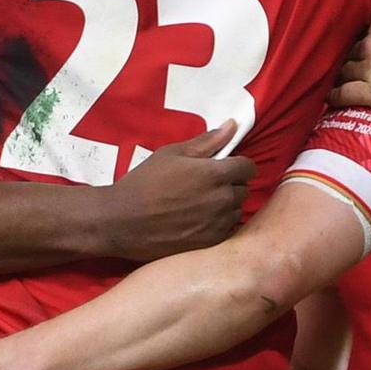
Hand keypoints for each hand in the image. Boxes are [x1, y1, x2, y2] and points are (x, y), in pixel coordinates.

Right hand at [99, 124, 256, 260]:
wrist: (122, 222)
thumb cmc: (144, 183)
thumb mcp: (171, 154)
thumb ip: (206, 142)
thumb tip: (232, 126)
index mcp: (215, 173)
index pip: (248, 167)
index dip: (238, 165)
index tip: (224, 167)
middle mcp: (222, 199)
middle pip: (243, 189)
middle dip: (230, 185)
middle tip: (206, 186)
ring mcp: (218, 224)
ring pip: (236, 211)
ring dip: (226, 206)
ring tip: (201, 205)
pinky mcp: (210, 244)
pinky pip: (226, 230)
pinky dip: (218, 225)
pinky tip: (197, 222)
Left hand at [332, 13, 370, 118]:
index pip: (362, 36)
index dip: (363, 49)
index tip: (364, 57)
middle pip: (352, 54)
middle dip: (355, 64)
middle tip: (358, 75)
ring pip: (346, 73)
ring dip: (346, 80)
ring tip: (346, 87)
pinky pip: (343, 93)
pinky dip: (336, 96)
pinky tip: (333, 99)